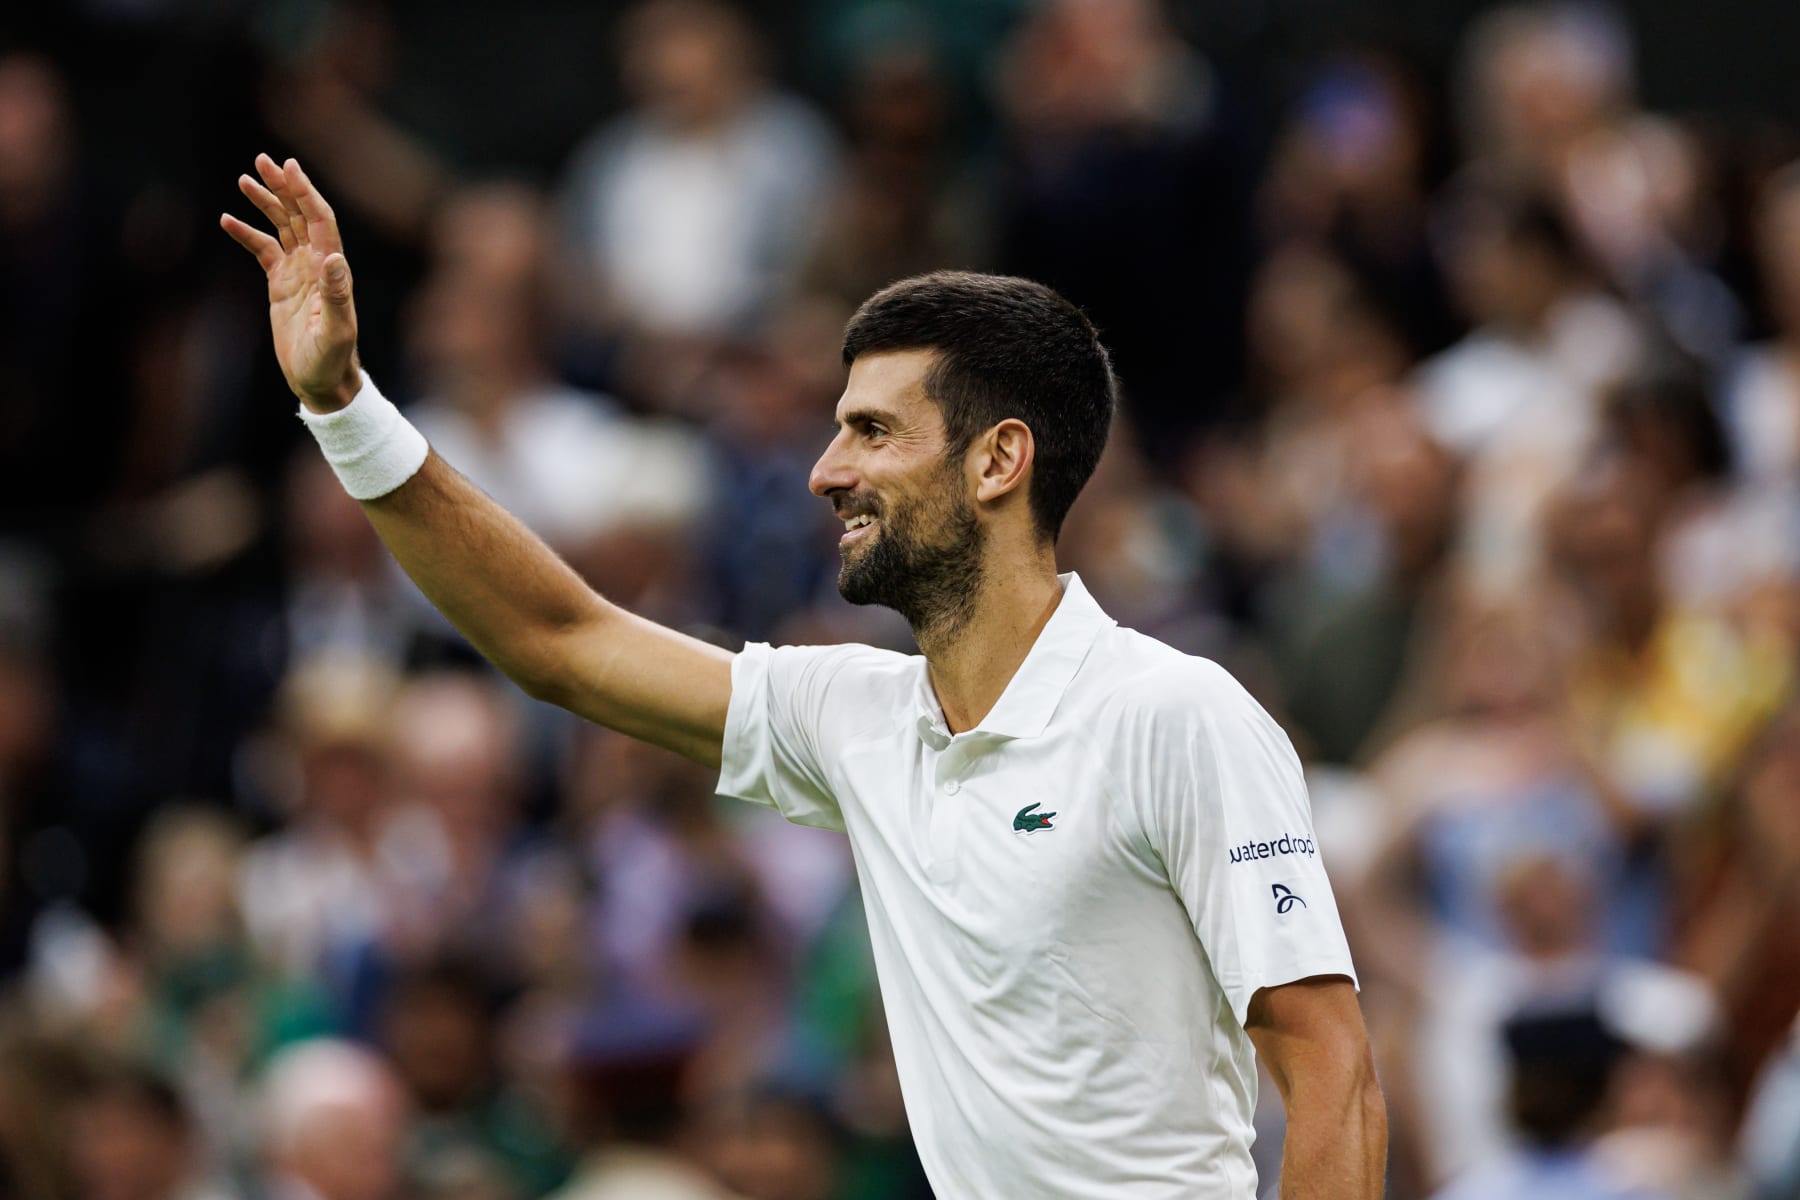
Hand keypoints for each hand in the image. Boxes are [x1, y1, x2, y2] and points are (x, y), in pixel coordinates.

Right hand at [220, 154, 361, 411]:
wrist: (322, 382)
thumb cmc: (333, 361)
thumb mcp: (335, 331)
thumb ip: (336, 295)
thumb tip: (334, 258)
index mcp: (332, 270)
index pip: (319, 221)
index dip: (305, 193)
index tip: (289, 167)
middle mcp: (318, 265)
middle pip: (300, 215)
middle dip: (284, 187)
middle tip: (263, 160)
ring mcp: (299, 273)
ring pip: (282, 228)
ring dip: (266, 203)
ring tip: (244, 179)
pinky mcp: (282, 285)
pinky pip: (264, 251)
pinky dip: (247, 234)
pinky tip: (227, 219)